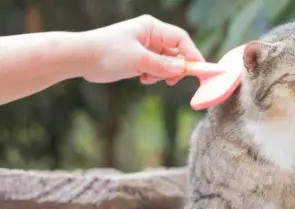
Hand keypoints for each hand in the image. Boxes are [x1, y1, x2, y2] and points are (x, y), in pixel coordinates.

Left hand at [80, 15, 203, 85]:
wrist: (80, 58)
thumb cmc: (107, 52)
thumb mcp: (138, 60)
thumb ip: (163, 65)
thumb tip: (183, 69)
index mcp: (152, 28)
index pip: (181, 39)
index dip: (192, 54)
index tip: (199, 71)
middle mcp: (151, 35)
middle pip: (177, 52)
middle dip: (176, 67)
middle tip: (172, 81)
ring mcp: (145, 47)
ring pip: (167, 62)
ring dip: (163, 73)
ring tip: (149, 78)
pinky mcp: (139, 59)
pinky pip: (157, 68)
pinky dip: (154, 76)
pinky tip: (143, 79)